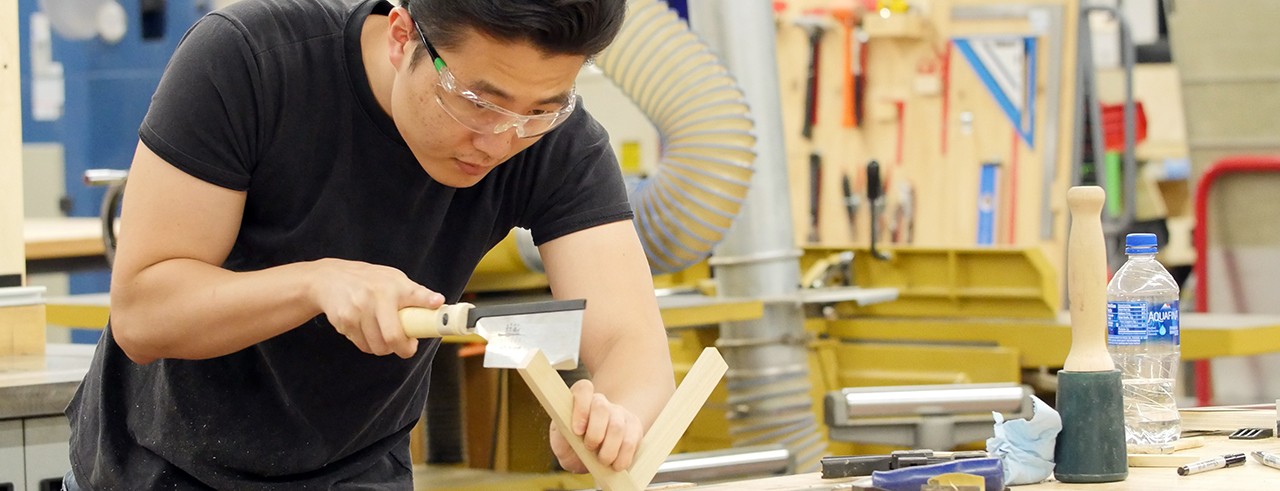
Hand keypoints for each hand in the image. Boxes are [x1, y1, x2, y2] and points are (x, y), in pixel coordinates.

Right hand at [307, 258, 443, 357]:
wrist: (329, 279)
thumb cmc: (369, 281)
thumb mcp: (394, 279)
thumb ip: (415, 293)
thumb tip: (439, 302)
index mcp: (394, 286)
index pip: (416, 296)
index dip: (427, 303)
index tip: (437, 306)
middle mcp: (376, 297)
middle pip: (393, 337)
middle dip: (403, 349)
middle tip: (406, 346)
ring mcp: (358, 310)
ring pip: (378, 346)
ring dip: (384, 348)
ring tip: (385, 336)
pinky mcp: (345, 321)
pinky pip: (363, 345)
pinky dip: (369, 345)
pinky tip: (367, 331)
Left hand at [549, 379, 643, 472]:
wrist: (593, 458)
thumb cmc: (573, 448)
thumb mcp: (561, 444)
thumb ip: (560, 437)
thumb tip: (567, 434)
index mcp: (579, 400)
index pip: (583, 389)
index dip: (581, 408)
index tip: (578, 431)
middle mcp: (601, 402)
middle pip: (601, 407)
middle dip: (594, 433)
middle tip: (590, 447)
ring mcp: (619, 413)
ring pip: (617, 426)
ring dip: (608, 449)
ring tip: (603, 460)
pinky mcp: (634, 428)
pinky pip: (631, 441)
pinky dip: (622, 457)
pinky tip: (615, 464)